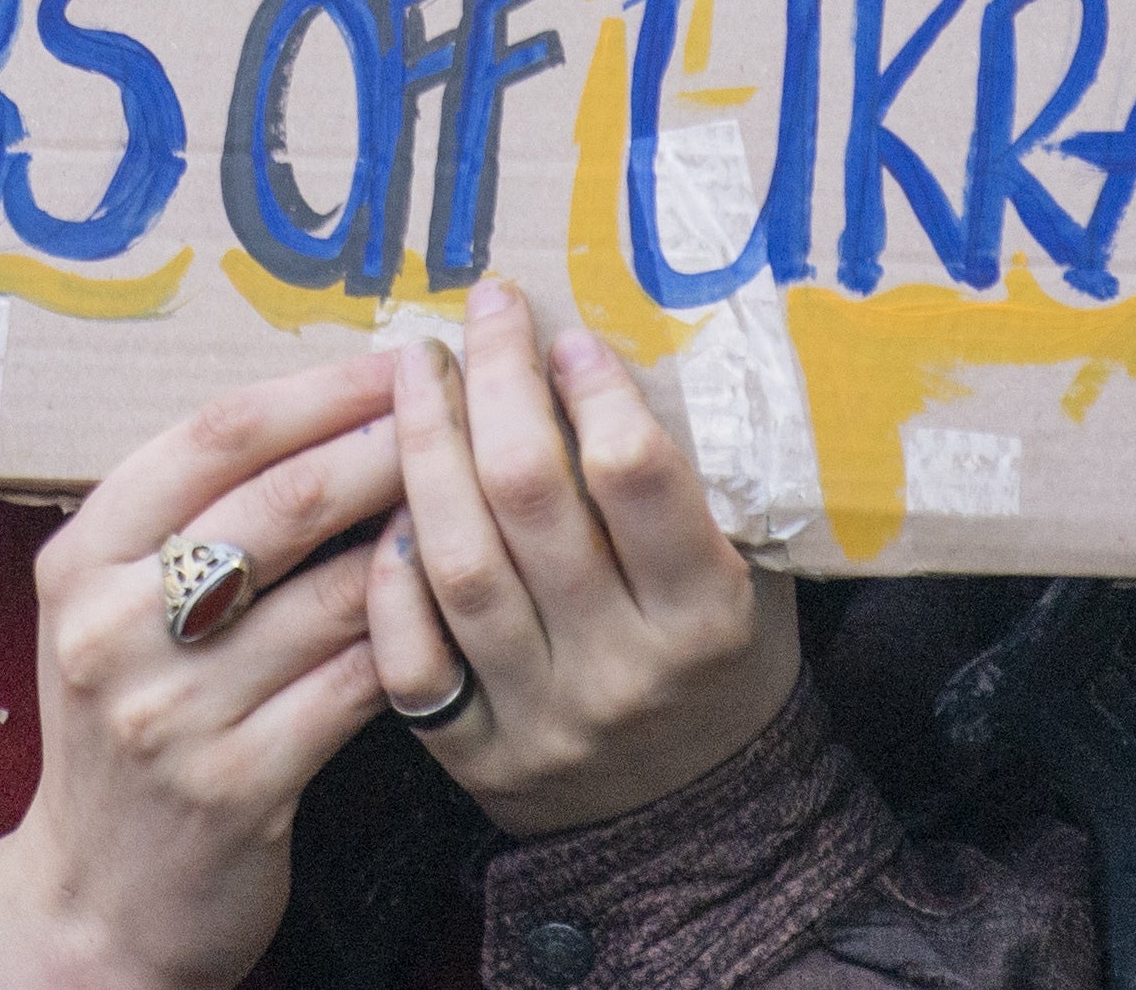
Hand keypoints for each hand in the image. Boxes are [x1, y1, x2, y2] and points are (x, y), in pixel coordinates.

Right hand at [0, 353, 405, 989]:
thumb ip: (195, 515)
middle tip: (468, 408)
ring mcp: (172, 714)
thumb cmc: (134, 714)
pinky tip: (459, 605)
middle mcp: (112, 629)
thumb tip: (338, 404)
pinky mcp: (236, 786)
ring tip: (483, 496)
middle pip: (281, 503)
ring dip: (421, 537)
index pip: (214, 438)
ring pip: (334, 594)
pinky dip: (414, 636)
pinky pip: (356, 685)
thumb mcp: (118, 605)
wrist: (97, 898)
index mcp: (82, 559)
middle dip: (389, 444)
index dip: (321, 391)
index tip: (401, 357)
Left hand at [366, 275, 798, 837]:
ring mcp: (540, 718)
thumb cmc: (722, 662)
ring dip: (427, 452)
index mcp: (705, 616)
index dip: (593, 390)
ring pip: (459, 565)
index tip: (567, 335)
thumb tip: (606, 353)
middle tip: (485, 311)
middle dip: (497, 384)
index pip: (634, 477)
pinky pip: (409, 658)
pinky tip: (385, 504)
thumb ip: (692, 482)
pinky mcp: (474, 756)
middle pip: (530, 500)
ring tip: (419, 374)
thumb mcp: (749, 572)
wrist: (700, 823)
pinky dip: (389, 576)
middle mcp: (621, 668)